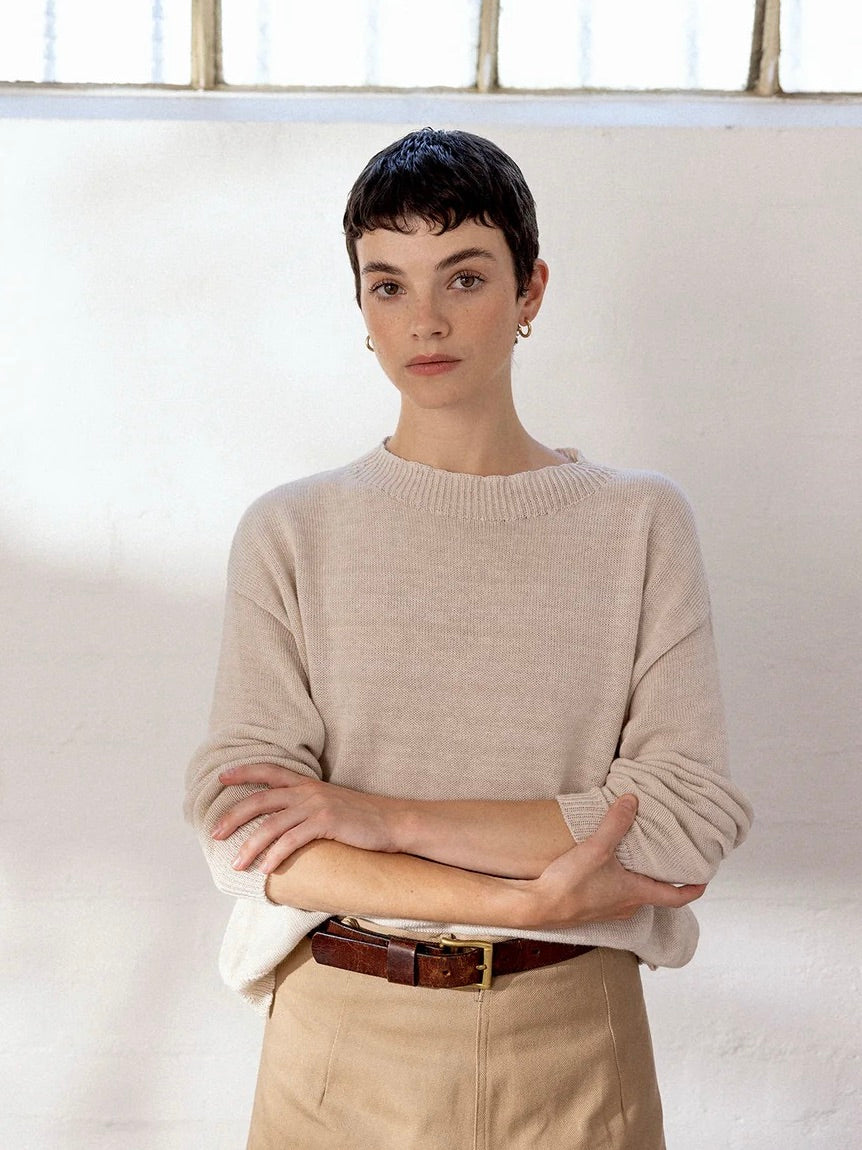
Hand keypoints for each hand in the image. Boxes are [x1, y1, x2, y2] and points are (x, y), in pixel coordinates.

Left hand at [212, 764, 400, 872]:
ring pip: (272, 824)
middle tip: (215, 833)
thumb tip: (282, 824)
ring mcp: (317, 805)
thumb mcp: (329, 804)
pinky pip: (292, 840)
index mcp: (307, 784)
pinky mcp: (326, 822)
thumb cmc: (360, 818)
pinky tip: (266, 868)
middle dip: (234, 816)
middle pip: (260, 799)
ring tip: (236, 864)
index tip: (221, 778)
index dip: (243, 772)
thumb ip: (305, 807)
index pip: (269, 771)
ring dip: (250, 846)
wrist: (392, 821)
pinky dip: (275, 855)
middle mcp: (308, 791)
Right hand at [523, 795, 706, 928]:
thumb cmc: (570, 885)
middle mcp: (627, 906)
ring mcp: (609, 909)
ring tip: (641, 857)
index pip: (676, 897)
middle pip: (656, 894)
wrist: (537, 907)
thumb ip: (615, 824)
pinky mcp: (592, 907)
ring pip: (635, 894)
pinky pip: (615, 895)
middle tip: (672, 858)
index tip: (704, 878)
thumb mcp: (596, 849)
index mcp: (636, 894)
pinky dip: (621, 881)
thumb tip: (632, 801)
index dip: (693, 888)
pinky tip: (609, 866)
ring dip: (641, 878)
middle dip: (665, 878)